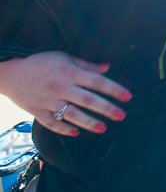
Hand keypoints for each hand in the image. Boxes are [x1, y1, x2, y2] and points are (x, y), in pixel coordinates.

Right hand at [0, 52, 131, 135]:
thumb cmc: (40, 63)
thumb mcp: (64, 58)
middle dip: (106, 109)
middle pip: (87, 100)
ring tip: (104, 128)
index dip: (114, 89)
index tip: (128, 97)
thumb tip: (108, 67)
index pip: (97, 82)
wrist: (10, 73)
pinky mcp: (36, 111)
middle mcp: (60, 87)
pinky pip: (51, 123)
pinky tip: (76, 133)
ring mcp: (48, 101)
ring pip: (72, 114)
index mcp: (69, 73)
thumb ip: (86, 65)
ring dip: (89, 122)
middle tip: (122, 116)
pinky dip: (64, 129)